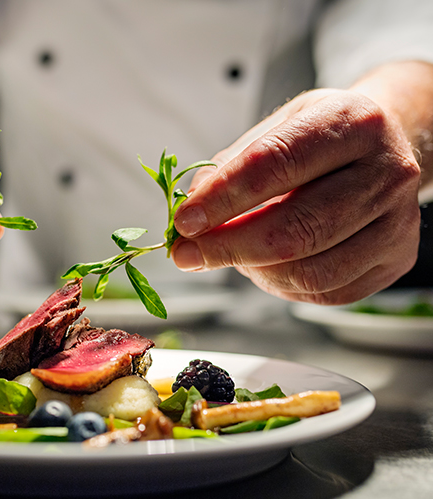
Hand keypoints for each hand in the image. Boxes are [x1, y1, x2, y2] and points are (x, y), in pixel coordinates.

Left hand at [171, 88, 421, 303]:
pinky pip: (325, 292)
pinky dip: (280, 286)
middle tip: (186, 254)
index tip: (184, 222)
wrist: (385, 146)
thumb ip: (230, 165)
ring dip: (252, 270)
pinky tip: (263, 265)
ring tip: (228, 254)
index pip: (274, 164)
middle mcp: (387, 171)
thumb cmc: (323, 138)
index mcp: (353, 122)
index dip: (222, 199)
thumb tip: (190, 209)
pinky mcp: (396, 259)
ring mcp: (397, 221)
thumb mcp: (277, 127)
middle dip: (227, 247)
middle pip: (295, 229)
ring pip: (309, 271)